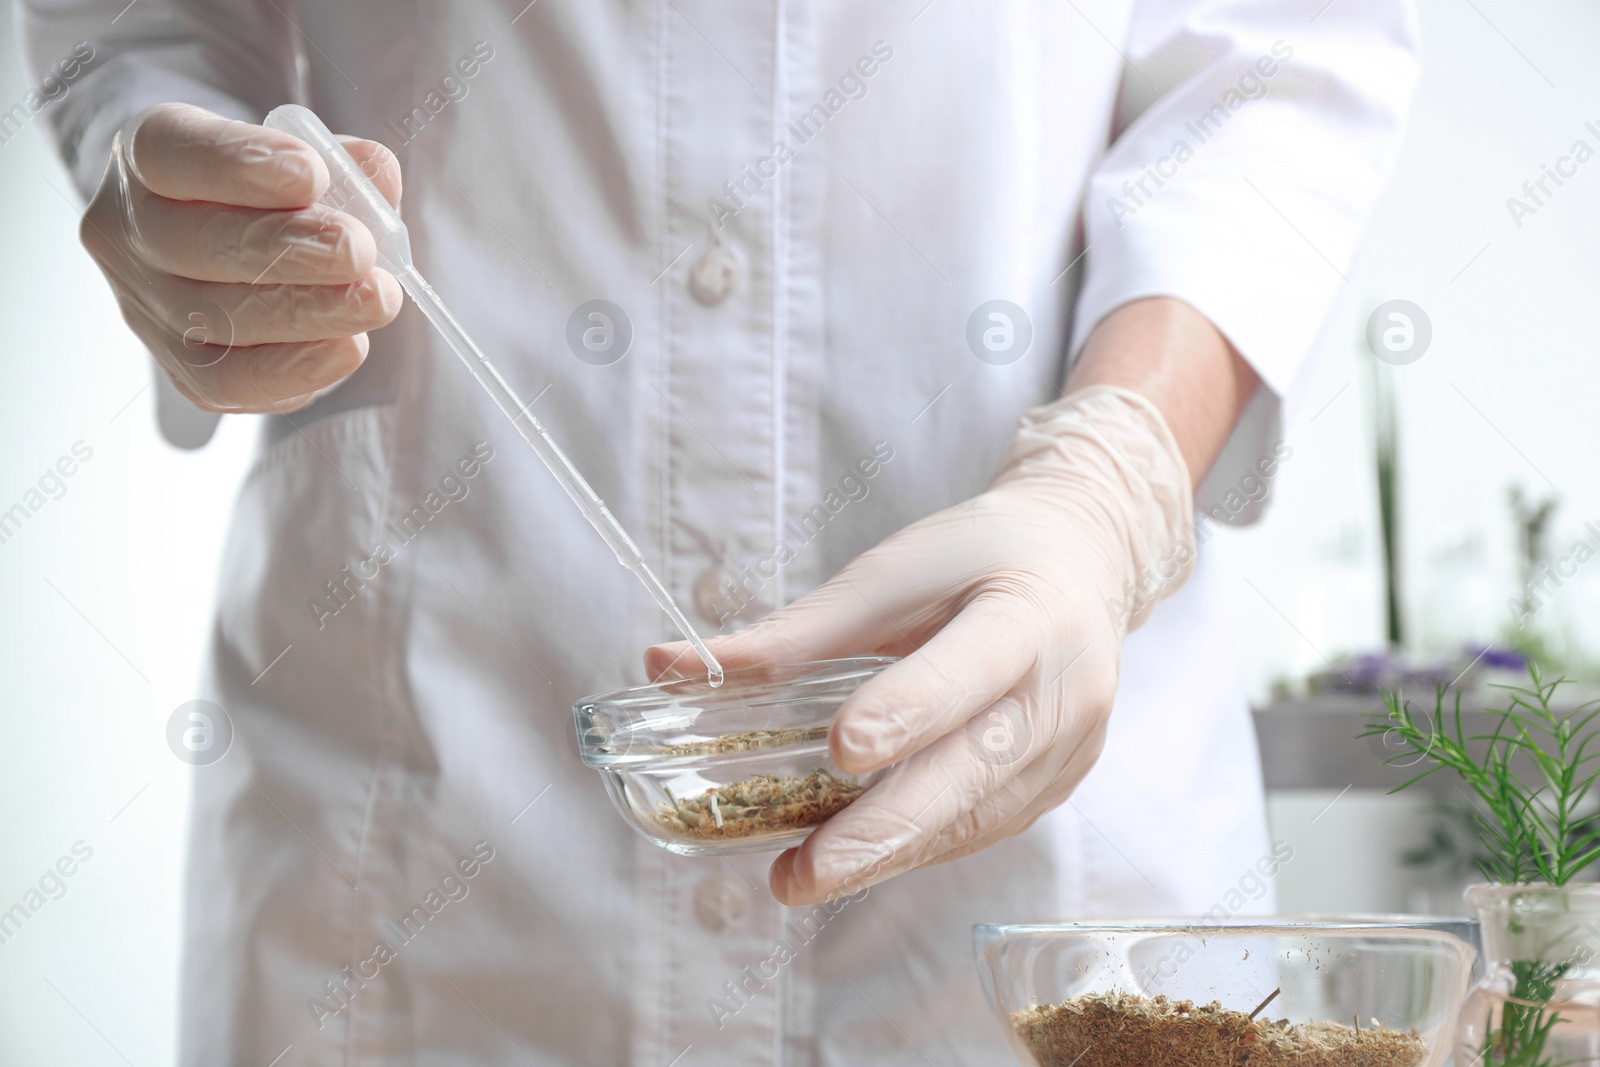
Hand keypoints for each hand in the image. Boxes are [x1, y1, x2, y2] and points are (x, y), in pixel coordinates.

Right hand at [79, 103, 403, 412]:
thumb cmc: (270, 194)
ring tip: (375, 300)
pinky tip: (347, 347)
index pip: (168, 153)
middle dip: (288, 249)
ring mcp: (146, 307)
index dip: (237, 165)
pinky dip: (296, 368)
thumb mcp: (301, 159)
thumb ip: (339, 163)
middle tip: (359, 251)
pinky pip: (229, 381)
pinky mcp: (179, 368)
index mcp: (146, 155)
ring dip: (307, 312)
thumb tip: (376, 174)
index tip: (310, 174)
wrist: (233, 249)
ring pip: (215, 318)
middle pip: (196, 244)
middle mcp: (129, 231)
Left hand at [647, 386, 1195, 904]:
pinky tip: (857, 859)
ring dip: (889, 853)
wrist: (1082, 565)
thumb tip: (665, 669)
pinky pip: (980, 826)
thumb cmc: (976, 559)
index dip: (908, 711)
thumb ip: (791, 633)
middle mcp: (1063, 693)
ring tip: (806, 875)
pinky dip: (916, 845)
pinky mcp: (1056, 787)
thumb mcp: (890, 573)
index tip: (840, 749)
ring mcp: (1068, 751)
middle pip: (973, 769)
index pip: (969, 670)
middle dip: (884, 828)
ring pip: (973, 815)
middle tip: (805, 869)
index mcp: (1030, 617)